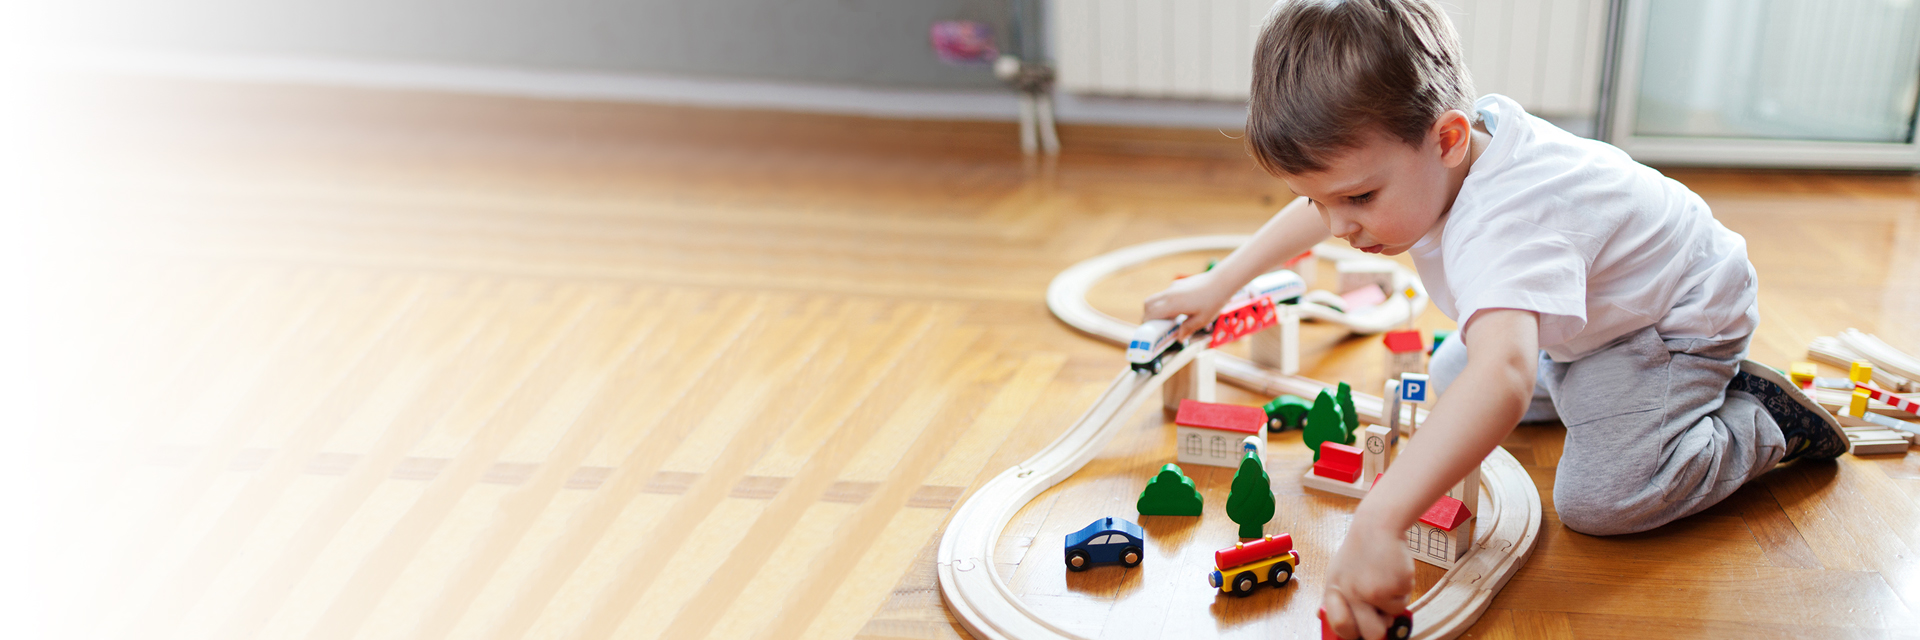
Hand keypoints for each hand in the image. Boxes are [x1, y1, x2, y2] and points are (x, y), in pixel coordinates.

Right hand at [1142, 270, 1236, 340]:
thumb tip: (1179, 338)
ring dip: (1157, 309)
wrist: (1222, 281)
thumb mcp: (1202, 320)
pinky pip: (1166, 295)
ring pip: (1156, 298)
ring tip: (1169, 320)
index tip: (1150, 332)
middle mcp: (1169, 294)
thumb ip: (1188, 329)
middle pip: (1148, 304)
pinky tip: (1180, 310)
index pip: (1150, 313)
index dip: (1147, 323)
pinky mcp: (1179, 284)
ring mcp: (1173, 287)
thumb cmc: (1213, 300)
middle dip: (1148, 316)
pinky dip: (1166, 303)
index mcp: (1172, 304)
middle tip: (1157, 326)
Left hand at [1320, 517, 1413, 639]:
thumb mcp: (1338, 571)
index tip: (1360, 632)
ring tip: (1386, 583)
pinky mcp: (1394, 586)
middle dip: (1380, 631)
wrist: (1377, 525)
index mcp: (1334, 590)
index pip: (1339, 625)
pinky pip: (1404, 603)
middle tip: (1382, 618)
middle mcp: (1351, 593)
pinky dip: (1403, 592)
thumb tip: (1322, 619)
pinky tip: (1394, 572)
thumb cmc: (1361, 550)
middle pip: (1371, 634)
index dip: (1352, 633)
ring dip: (1393, 607)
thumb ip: (1334, 597)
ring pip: (1391, 620)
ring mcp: (1373, 591)